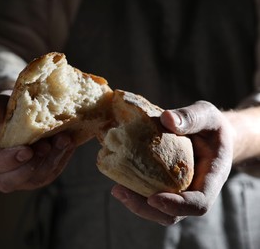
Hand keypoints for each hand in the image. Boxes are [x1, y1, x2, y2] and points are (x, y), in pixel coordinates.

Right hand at [0, 89, 74, 192]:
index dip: (7, 160)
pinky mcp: (35, 176)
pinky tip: (68, 144)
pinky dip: (60, 160)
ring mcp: (16, 176)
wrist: (25, 112)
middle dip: (30, 167)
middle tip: (46, 147)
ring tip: (63, 140)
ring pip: (33, 180)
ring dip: (50, 162)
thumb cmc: (8, 107)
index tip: (26, 150)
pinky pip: (48, 175)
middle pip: (8, 181)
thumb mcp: (0, 101)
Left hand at [111, 101, 233, 224]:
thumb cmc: (210, 124)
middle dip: (146, 209)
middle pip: (173, 214)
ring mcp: (179, 192)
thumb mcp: (206, 114)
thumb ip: (191, 117)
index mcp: (212, 178)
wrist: (209, 134)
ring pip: (159, 211)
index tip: (153, 199)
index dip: (177, 205)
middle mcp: (195, 191)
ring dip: (136, 204)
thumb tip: (167, 119)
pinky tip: (118, 178)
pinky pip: (150, 196)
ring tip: (116, 189)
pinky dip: (135, 192)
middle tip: (120, 192)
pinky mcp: (165, 187)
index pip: (199, 203)